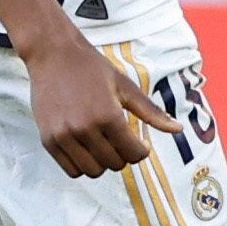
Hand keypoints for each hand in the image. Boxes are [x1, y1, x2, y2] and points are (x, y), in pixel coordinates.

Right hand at [22, 29, 184, 179]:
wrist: (52, 54)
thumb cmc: (91, 67)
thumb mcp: (125, 86)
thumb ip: (151, 111)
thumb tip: (178, 129)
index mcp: (108, 115)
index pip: (133, 154)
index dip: (140, 151)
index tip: (138, 143)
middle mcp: (85, 128)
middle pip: (115, 164)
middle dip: (122, 155)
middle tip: (118, 140)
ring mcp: (64, 136)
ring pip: (93, 171)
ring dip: (102, 163)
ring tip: (102, 145)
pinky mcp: (48, 140)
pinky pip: (71, 170)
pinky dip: (82, 164)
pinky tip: (86, 148)